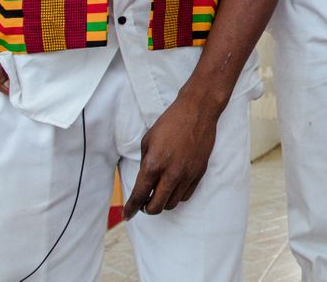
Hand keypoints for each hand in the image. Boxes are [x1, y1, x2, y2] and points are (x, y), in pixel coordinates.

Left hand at [124, 93, 219, 218]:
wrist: (198, 111)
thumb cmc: (170, 122)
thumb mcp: (148, 140)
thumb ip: (144, 164)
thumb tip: (144, 181)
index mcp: (153, 164)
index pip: (139, 195)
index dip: (130, 208)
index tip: (127, 215)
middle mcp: (171, 173)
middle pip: (156, 207)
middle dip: (146, 209)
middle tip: (143, 203)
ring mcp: (187, 174)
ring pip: (172, 203)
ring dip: (162, 202)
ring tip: (159, 193)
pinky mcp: (199, 172)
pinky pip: (186, 195)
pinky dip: (177, 196)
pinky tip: (173, 187)